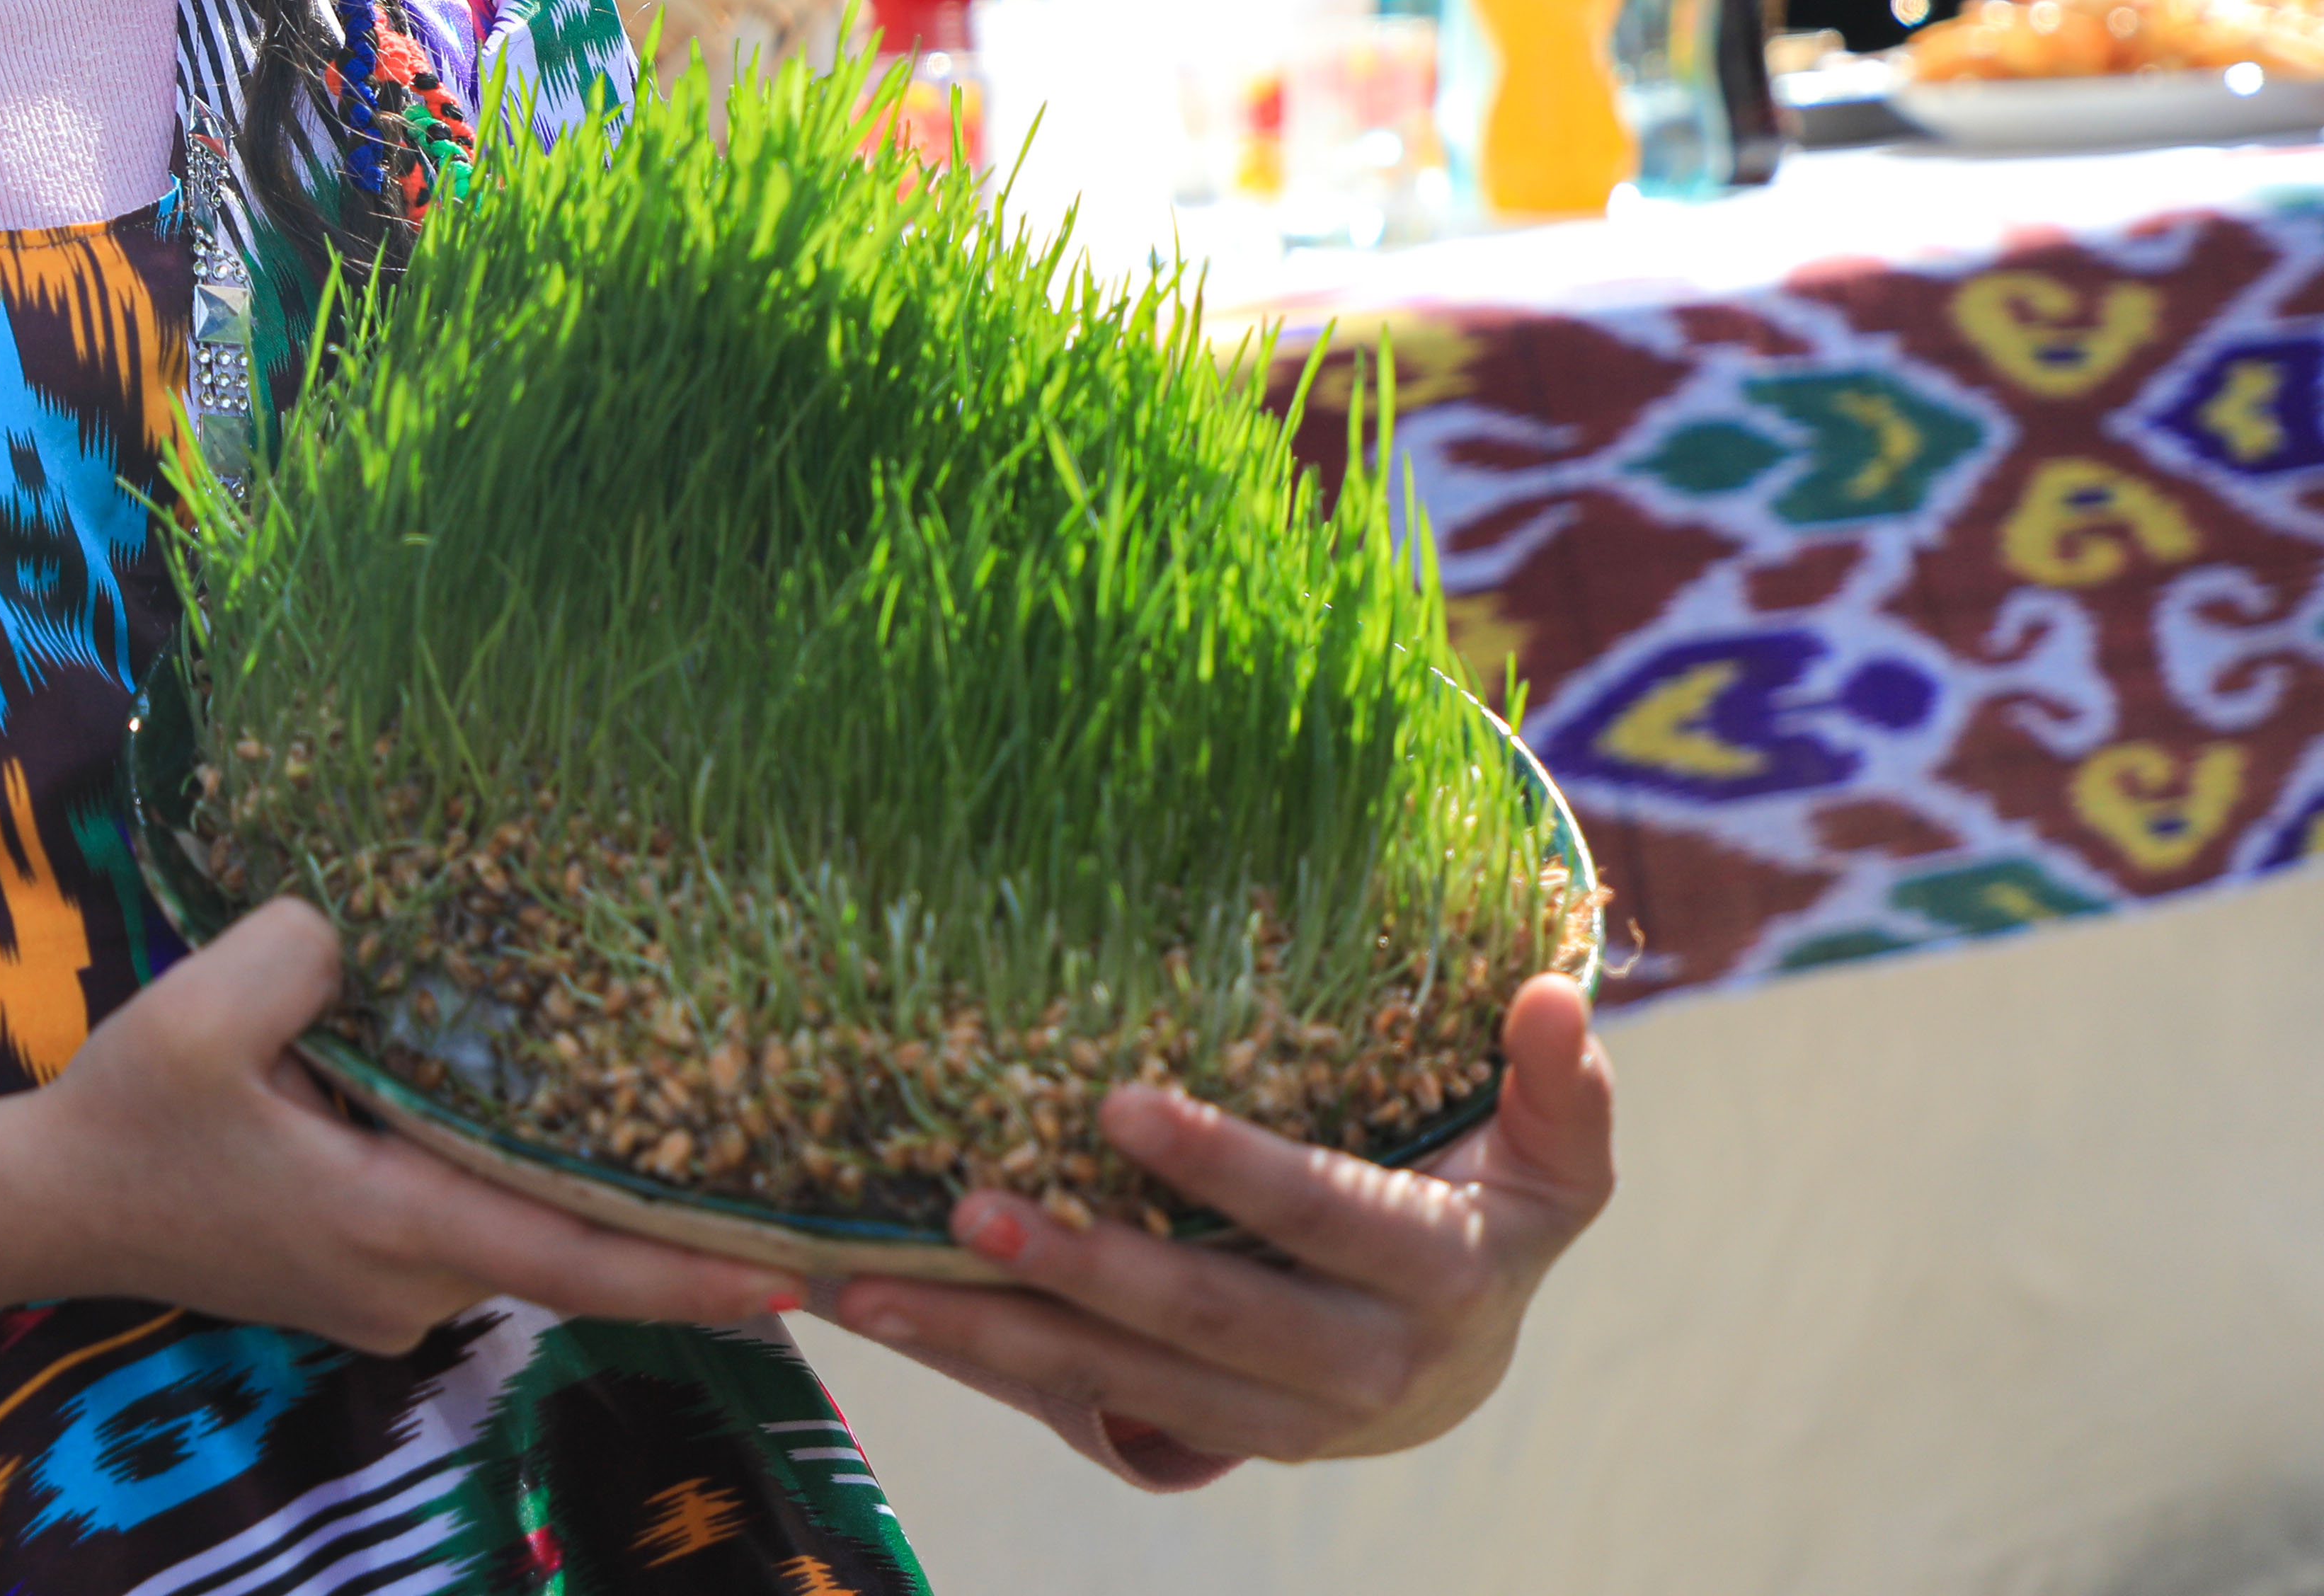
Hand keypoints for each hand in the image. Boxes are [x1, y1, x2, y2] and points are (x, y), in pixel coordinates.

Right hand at [26, 900, 808, 1352]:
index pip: (574, 1261)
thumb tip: (374, 930)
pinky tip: (551, 1130)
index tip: (798, 1268)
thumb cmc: (130, 1113)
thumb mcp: (199, 1008)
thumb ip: (305, 950)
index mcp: (389, 1224)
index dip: (691, 1269)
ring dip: (595, 1201)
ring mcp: (391, 1294)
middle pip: (570, 1253)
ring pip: (523, 1241)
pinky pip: (475, 1233)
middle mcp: (411, 1283)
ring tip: (695, 1134)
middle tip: (788, 1170)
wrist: (54, 1204)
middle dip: (673, 1224)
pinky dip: (523, 1193)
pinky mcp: (369, 1280)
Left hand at [816, 972, 1614, 1488]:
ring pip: (1122, 1381)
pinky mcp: (1204, 1440)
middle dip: (1080, 1267)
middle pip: (1203, 1317)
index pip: (1320, 1213)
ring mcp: (1275, 1422)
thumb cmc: (1485, 1212)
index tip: (1120, 1103)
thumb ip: (1559, 1086)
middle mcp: (1355, 1366)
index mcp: (1434, 1274)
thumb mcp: (1553, 1160)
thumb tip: (1553, 993)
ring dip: (994, 1337)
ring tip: (874, 1288)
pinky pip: (1083, 1402)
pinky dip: (980, 1364)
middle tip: (968, 1206)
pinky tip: (884, 1314)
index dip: (1227, 1166)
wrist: (1459, 1363)